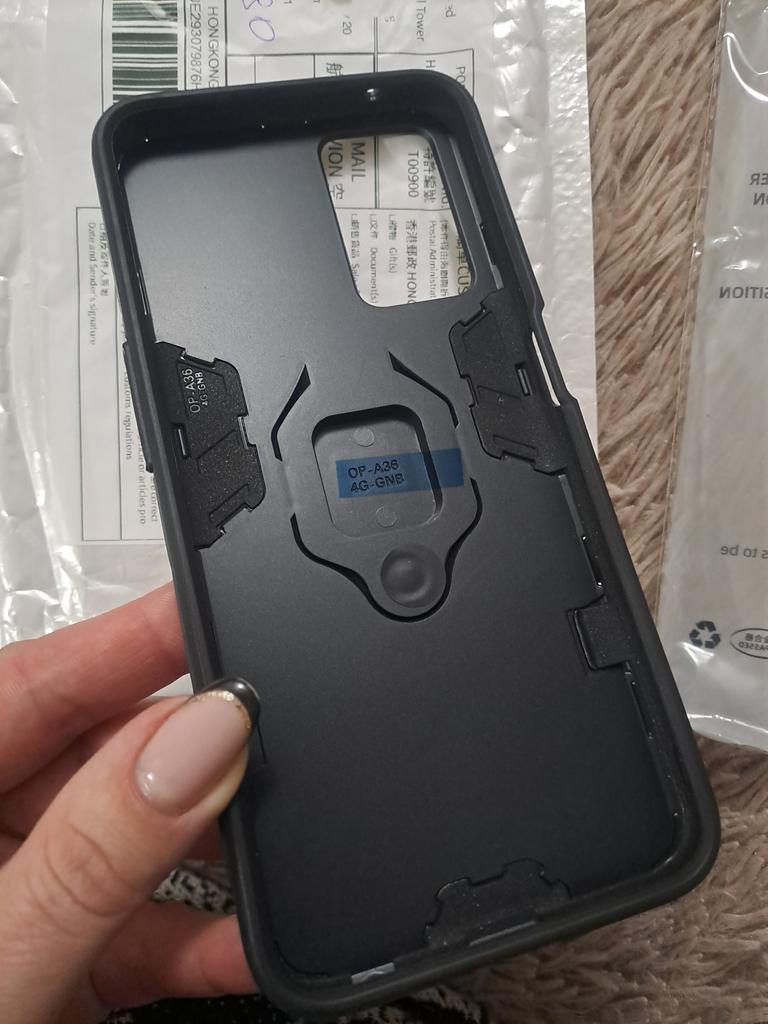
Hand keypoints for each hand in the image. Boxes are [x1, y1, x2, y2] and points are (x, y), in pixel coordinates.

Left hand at [0, 586, 256, 1022]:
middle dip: (184, 754)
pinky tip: (243, 940)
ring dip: (197, 856)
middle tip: (267, 742)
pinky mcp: (42, 953)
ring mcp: (6, 891)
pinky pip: (125, 919)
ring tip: (270, 848)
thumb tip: (198, 743)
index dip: (131, 634)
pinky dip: (186, 934)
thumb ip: (92, 855)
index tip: (222, 604)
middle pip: (90, 752)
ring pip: (119, 838)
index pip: (31, 677)